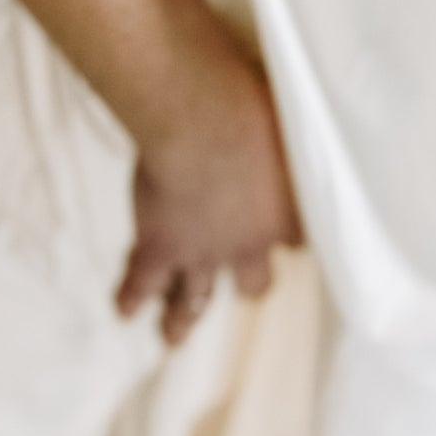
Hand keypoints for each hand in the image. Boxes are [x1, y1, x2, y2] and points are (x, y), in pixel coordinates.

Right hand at [116, 57, 303, 345]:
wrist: (203, 115)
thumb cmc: (255, 100)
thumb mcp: (293, 113)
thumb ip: (299, 127)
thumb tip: (311, 107)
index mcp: (289, 215)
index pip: (297, 239)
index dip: (288, 232)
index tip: (285, 227)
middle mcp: (250, 245)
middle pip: (257, 281)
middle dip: (251, 280)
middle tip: (249, 287)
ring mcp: (202, 252)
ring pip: (196, 300)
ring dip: (183, 319)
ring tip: (173, 335)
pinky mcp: (160, 247)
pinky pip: (143, 283)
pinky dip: (131, 297)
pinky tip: (125, 310)